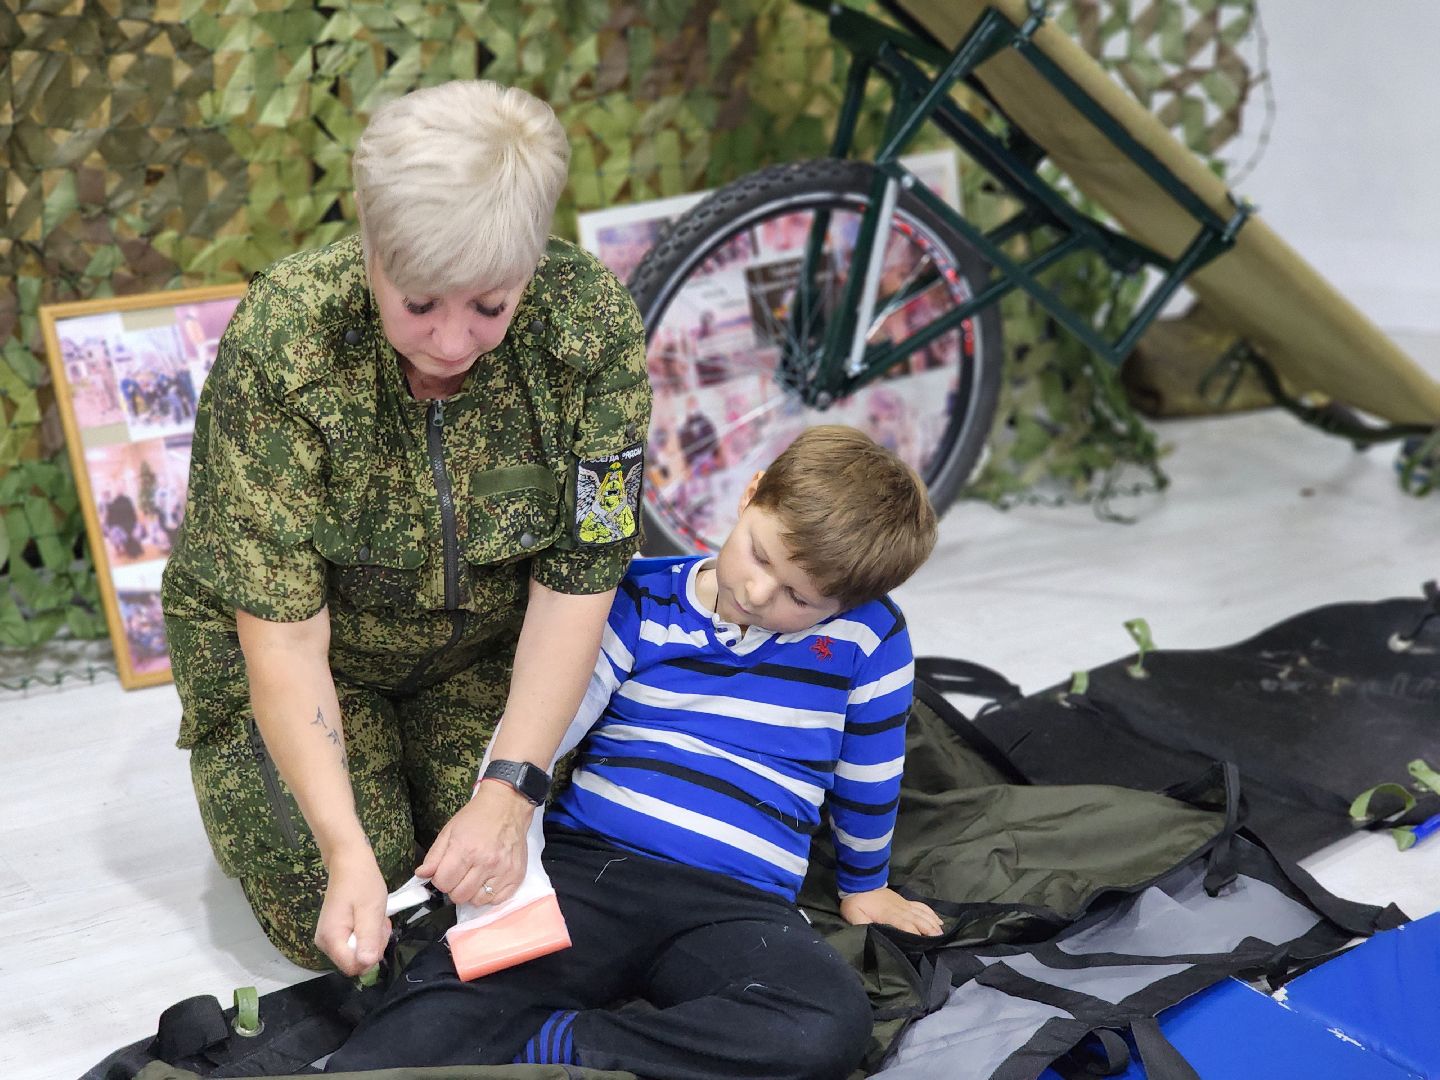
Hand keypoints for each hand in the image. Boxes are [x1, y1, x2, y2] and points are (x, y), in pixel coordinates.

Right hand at [314, 843, 391, 975]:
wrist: (349, 862)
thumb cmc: (361, 883)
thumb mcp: (371, 910)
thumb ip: (368, 938)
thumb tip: (367, 964)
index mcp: (331, 939)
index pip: (353, 967)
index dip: (371, 956)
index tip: (378, 932)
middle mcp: (324, 943)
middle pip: (355, 962)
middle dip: (373, 945)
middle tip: (379, 922)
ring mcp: (328, 939)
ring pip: (357, 954)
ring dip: (372, 939)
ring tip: (375, 917)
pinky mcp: (334, 934)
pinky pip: (354, 944)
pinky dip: (366, 934)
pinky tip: (369, 919)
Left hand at [416, 780, 532, 905]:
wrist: (507, 806)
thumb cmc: (477, 817)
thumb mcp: (449, 831)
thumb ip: (434, 856)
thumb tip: (422, 875)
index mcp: (465, 849)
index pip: (443, 883)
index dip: (440, 880)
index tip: (445, 872)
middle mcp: (486, 862)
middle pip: (459, 896)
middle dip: (455, 888)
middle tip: (460, 874)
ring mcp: (503, 870)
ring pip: (478, 901)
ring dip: (472, 892)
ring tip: (475, 876)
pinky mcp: (516, 875)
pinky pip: (497, 900)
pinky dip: (490, 894)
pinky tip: (488, 880)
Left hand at [839, 887, 943, 936]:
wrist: (860, 881)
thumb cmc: (856, 902)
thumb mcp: (854, 916)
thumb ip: (863, 927)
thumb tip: (872, 938)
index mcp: (888, 915)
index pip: (906, 925)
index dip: (916, 934)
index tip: (925, 945)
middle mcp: (900, 909)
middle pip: (918, 920)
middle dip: (929, 930)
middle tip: (940, 941)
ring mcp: (904, 904)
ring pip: (922, 913)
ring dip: (932, 923)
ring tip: (942, 934)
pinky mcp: (904, 901)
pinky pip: (921, 906)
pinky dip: (931, 913)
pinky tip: (938, 920)